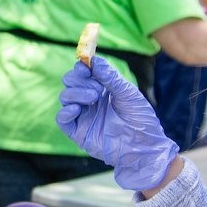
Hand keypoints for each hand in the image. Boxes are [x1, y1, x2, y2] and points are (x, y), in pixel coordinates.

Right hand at [56, 56, 179, 190]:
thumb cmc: (140, 119)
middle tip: (97, 87)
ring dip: (76, 93)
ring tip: (93, 98)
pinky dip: (65, 111)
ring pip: (65, 97)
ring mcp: (83, 115)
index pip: (83, 73)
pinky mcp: (78, 131)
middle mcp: (89, 100)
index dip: (82, 67)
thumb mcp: (129, 94)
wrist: (144, 146)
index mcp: (101, 89)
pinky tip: (76, 109)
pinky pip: (62, 119)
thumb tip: (94, 61)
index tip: (85, 65)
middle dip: (79, 80)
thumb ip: (111, 78)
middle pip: (70, 82)